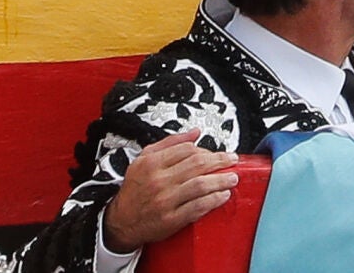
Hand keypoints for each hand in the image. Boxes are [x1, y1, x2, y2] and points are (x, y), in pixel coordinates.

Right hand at [101, 130, 240, 252]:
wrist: (120, 221)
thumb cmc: (135, 190)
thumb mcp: (144, 159)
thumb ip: (170, 143)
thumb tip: (195, 133)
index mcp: (152, 164)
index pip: (187, 150)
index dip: (206, 149)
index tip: (216, 152)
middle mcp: (159, 181)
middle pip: (197, 165)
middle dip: (220, 161)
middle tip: (232, 160)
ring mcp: (165, 201)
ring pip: (200, 185)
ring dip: (221, 180)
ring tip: (233, 178)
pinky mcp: (171, 219)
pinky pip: (197, 207)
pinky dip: (213, 200)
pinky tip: (222, 195)